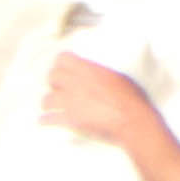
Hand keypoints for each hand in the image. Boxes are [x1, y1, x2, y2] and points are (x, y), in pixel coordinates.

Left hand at [41, 52, 157, 143]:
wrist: (134, 122)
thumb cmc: (134, 100)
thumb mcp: (120, 78)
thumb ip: (104, 75)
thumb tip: (101, 75)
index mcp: (89, 70)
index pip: (63, 58)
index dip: (62, 65)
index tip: (64, 71)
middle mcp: (76, 83)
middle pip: (51, 77)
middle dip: (54, 84)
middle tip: (60, 90)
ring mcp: (71, 102)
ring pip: (46, 99)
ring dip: (49, 103)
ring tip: (52, 107)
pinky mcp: (70, 120)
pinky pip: (48, 119)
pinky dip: (46, 120)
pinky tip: (45, 121)